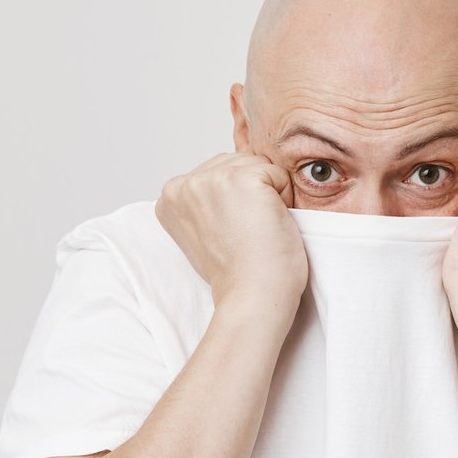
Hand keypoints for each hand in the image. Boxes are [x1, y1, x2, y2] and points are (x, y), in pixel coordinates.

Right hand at [155, 149, 308, 310]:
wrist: (251, 295)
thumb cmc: (236, 271)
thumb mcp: (205, 230)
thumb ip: (206, 199)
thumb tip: (230, 167)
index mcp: (172, 195)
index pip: (219, 171)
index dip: (235, 201)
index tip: (229, 233)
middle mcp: (184, 183)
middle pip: (237, 162)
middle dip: (251, 194)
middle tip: (245, 233)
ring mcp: (211, 178)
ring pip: (258, 164)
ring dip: (268, 195)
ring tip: (255, 228)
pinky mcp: (242, 179)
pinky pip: (279, 173)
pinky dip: (284, 199)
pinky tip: (268, 225)